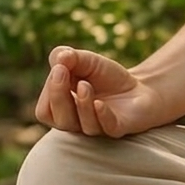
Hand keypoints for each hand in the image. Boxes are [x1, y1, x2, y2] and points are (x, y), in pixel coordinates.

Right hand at [34, 46, 167, 137]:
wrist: (139, 88)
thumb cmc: (107, 77)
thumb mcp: (88, 62)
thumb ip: (71, 58)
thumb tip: (60, 56)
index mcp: (64, 111)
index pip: (45, 110)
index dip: (49, 90)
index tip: (60, 67)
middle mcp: (77, 123)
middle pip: (59, 120)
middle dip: (58, 95)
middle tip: (63, 71)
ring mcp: (98, 127)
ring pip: (82, 125)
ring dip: (82, 104)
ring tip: (85, 84)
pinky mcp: (118, 127)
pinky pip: (107, 128)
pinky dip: (102, 115)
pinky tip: (99, 103)